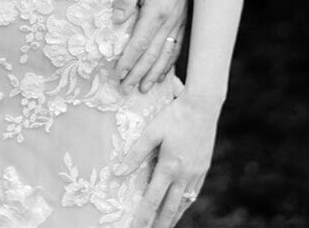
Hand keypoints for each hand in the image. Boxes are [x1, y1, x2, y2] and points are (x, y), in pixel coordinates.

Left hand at [114, 0, 188, 92]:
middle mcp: (171, 20)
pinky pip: (177, 47)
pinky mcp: (184, 20)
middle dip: (138, 73)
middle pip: (153, 54)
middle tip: (125, 89)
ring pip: (167, 54)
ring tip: (143, 88)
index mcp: (157, 9)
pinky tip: (163, 73)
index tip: (117, 74)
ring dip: (154, 73)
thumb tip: (117, 21)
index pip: (140, 42)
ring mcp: (180, 22)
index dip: (128, 60)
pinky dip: (169, 63)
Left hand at [116, 91, 218, 227]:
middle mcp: (184, 174)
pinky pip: (194, 192)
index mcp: (169, 167)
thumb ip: (135, 153)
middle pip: (170, 207)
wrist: (203, 106)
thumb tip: (118, 172)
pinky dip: (186, 202)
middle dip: (160, 224)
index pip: (153, 199)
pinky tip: (182, 204)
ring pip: (184, 202)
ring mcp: (196, 172)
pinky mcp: (204, 167)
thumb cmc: (173, 115)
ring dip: (174, 215)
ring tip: (165, 224)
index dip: (144, 217)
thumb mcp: (151, 131)